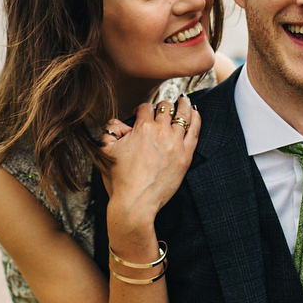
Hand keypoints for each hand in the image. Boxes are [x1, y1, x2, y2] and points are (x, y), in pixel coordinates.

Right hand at [99, 95, 198, 237]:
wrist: (135, 202)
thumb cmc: (119, 179)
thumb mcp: (106, 150)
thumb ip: (110, 130)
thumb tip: (118, 123)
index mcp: (141, 128)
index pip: (145, 107)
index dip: (143, 109)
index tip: (143, 114)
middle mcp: (160, 132)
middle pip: (165, 107)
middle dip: (162, 105)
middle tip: (163, 107)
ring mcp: (175, 143)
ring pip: (183, 114)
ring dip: (183, 104)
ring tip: (184, 99)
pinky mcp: (185, 155)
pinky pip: (195, 130)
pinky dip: (195, 118)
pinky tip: (194, 112)